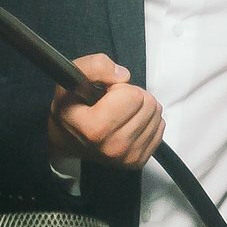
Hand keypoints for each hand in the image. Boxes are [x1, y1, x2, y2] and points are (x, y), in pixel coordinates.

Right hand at [46, 54, 164, 168]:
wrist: (67, 139)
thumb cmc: (71, 107)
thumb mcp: (72, 77)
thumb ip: (94, 66)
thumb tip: (123, 75)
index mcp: (94, 129)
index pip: (133, 96)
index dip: (118, 88)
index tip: (104, 95)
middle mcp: (112, 148)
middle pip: (148, 104)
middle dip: (132, 96)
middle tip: (113, 103)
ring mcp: (127, 157)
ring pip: (157, 115)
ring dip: (140, 108)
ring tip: (119, 113)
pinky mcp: (139, 160)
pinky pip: (159, 128)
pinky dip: (146, 121)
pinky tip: (128, 123)